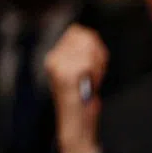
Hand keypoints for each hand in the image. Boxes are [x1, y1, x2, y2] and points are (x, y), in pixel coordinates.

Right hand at [44, 24, 107, 152]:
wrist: (76, 121)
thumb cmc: (83, 97)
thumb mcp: (83, 70)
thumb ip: (84, 51)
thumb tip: (91, 36)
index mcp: (55, 55)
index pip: (78, 31)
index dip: (93, 44)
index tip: (94, 62)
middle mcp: (53, 58)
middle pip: (86, 37)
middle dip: (97, 54)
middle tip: (95, 73)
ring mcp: (58, 65)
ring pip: (89, 48)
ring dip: (98, 64)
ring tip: (93, 79)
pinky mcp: (65, 74)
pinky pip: (88, 61)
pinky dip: (96, 71)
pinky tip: (91, 82)